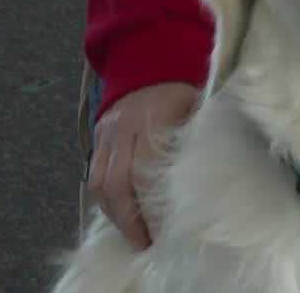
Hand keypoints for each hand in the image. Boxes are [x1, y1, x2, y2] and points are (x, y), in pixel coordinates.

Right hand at [87, 82, 198, 249]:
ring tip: (133, 235)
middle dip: (130, 218)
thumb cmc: (184, 86)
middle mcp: (123, 126)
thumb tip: (206, 176)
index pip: (147, 170)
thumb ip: (198, 137)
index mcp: (153, 117)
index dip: (153, 202)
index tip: (166, 227)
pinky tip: (120, 213)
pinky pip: (93, 174)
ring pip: (100, 181)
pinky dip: (105, 198)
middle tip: (146, 242)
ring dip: (115, 213)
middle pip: (117, 182)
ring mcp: (106, 131)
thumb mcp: (199, 105)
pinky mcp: (96, 135)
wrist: (150, 57)